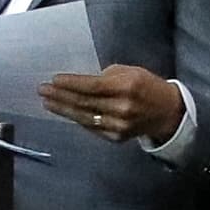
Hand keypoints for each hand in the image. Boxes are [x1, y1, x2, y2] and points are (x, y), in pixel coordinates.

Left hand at [42, 64, 182, 146]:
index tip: (54, 80)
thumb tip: (79, 82)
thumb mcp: (130, 71)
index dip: (71, 84)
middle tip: (43, 90)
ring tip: (47, 102)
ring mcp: (119, 126)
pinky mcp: (116, 137)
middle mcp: (122, 108)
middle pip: (85, 103)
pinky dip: (77, 119)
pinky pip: (92, 127)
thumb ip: (106, 76)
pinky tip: (65, 112)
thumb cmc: (145, 85)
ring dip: (63, 110)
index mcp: (126, 87)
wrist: (166, 112)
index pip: (92, 86)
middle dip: (61, 96)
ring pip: (84, 117)